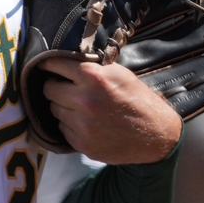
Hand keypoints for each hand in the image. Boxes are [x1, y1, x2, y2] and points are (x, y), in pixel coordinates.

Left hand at [39, 57, 181, 164]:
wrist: (156, 135)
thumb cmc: (137, 99)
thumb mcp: (119, 73)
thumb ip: (91, 65)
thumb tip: (64, 58)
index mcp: (94, 77)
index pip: (54, 64)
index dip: (49, 64)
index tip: (46, 65)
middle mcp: (85, 100)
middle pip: (48, 89)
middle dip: (55, 86)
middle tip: (66, 87)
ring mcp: (82, 125)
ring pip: (53, 109)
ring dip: (62, 106)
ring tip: (79, 106)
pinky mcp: (82, 144)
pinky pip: (62, 128)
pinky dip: (69, 124)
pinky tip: (85, 122)